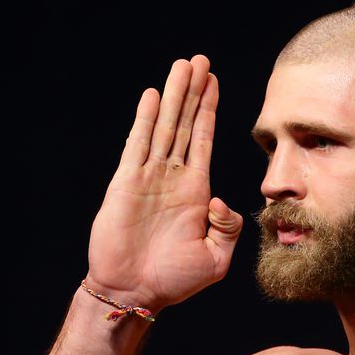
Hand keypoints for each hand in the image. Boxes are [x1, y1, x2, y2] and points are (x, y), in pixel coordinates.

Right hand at [85, 55, 242, 313]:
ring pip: (164, 127)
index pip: (204, 139)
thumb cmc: (173, 281)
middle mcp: (172, 177)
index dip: (209, 110)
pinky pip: (138, 145)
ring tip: (182, 66)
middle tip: (199, 60)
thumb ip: (228, 229)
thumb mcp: (216, 260)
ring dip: (173, 96)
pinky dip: (145, 120)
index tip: (213, 81)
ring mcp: (148, 178)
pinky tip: (152, 96)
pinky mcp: (126, 184)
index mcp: (196, 191)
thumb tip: (222, 201)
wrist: (134, 293)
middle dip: (192, 91)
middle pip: (185, 123)